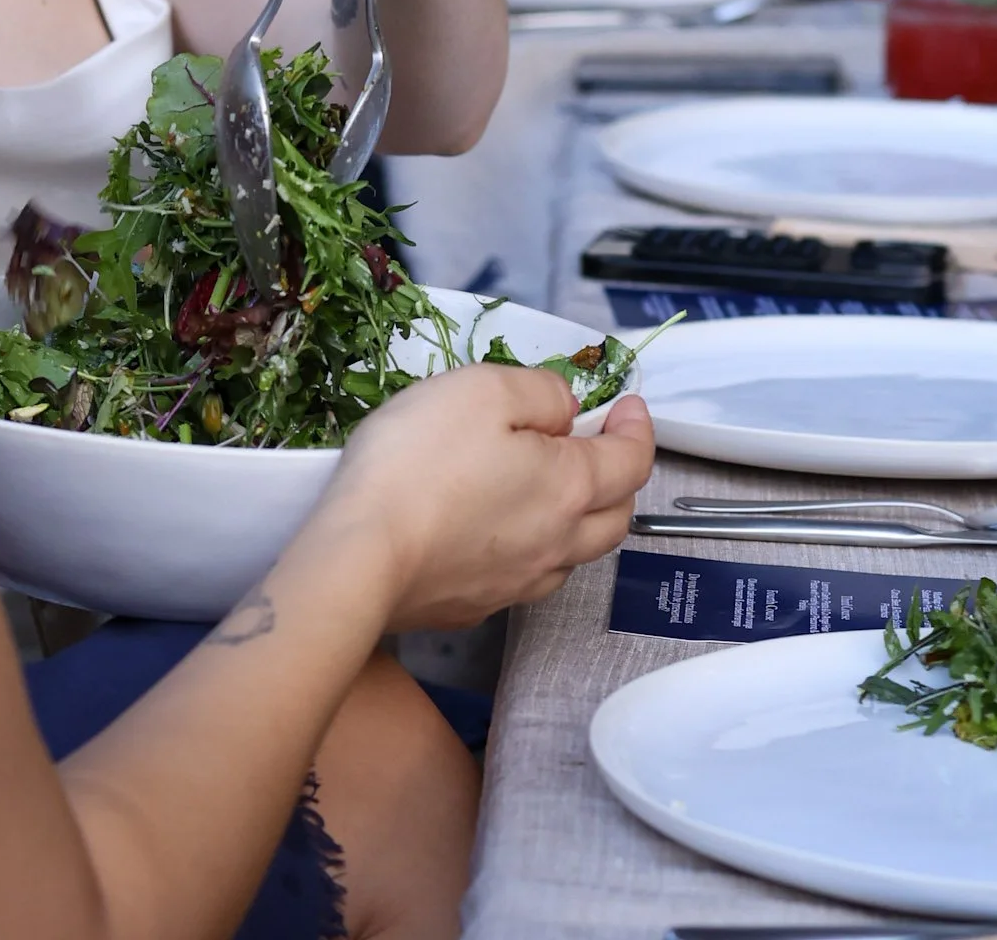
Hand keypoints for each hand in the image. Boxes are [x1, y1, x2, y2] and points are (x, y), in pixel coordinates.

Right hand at [320, 370, 653, 629]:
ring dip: (581, 519)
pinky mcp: (476, 607)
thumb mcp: (483, 389)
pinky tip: (502, 532)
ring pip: (575, 554)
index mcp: (568, 486)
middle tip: (599, 446)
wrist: (358, 557)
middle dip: (621, 478)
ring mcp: (517, 584)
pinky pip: (527, 577)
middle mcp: (556, 543)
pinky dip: (535, 549)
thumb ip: (540, 392)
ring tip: (553, 489)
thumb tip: (566, 411)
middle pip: (616, 517)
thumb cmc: (419, 462)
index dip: (637, 428)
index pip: (631, 461)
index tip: (628, 406)